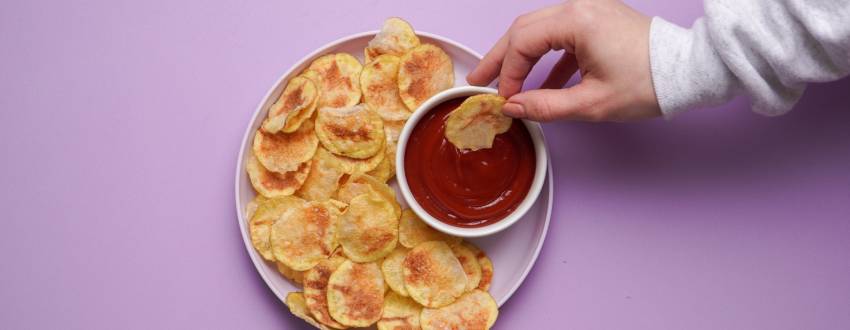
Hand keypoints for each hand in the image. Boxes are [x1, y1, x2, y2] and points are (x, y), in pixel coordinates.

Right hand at [467, 0, 660, 121]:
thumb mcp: (592, 103)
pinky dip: (546, 59)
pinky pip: (561, 36)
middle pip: (523, 29)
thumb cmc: (648, 84)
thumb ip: (546, 106)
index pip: (523, 43)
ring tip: (503, 82)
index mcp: (577, 21)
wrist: (689, 72)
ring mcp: (590, 12)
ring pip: (539, 30)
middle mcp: (580, 8)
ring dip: (520, 56)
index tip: (503, 100)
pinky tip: (541, 85)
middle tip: (478, 80)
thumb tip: (512, 109)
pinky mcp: (599, 22)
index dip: (507, 73)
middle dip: (500, 57)